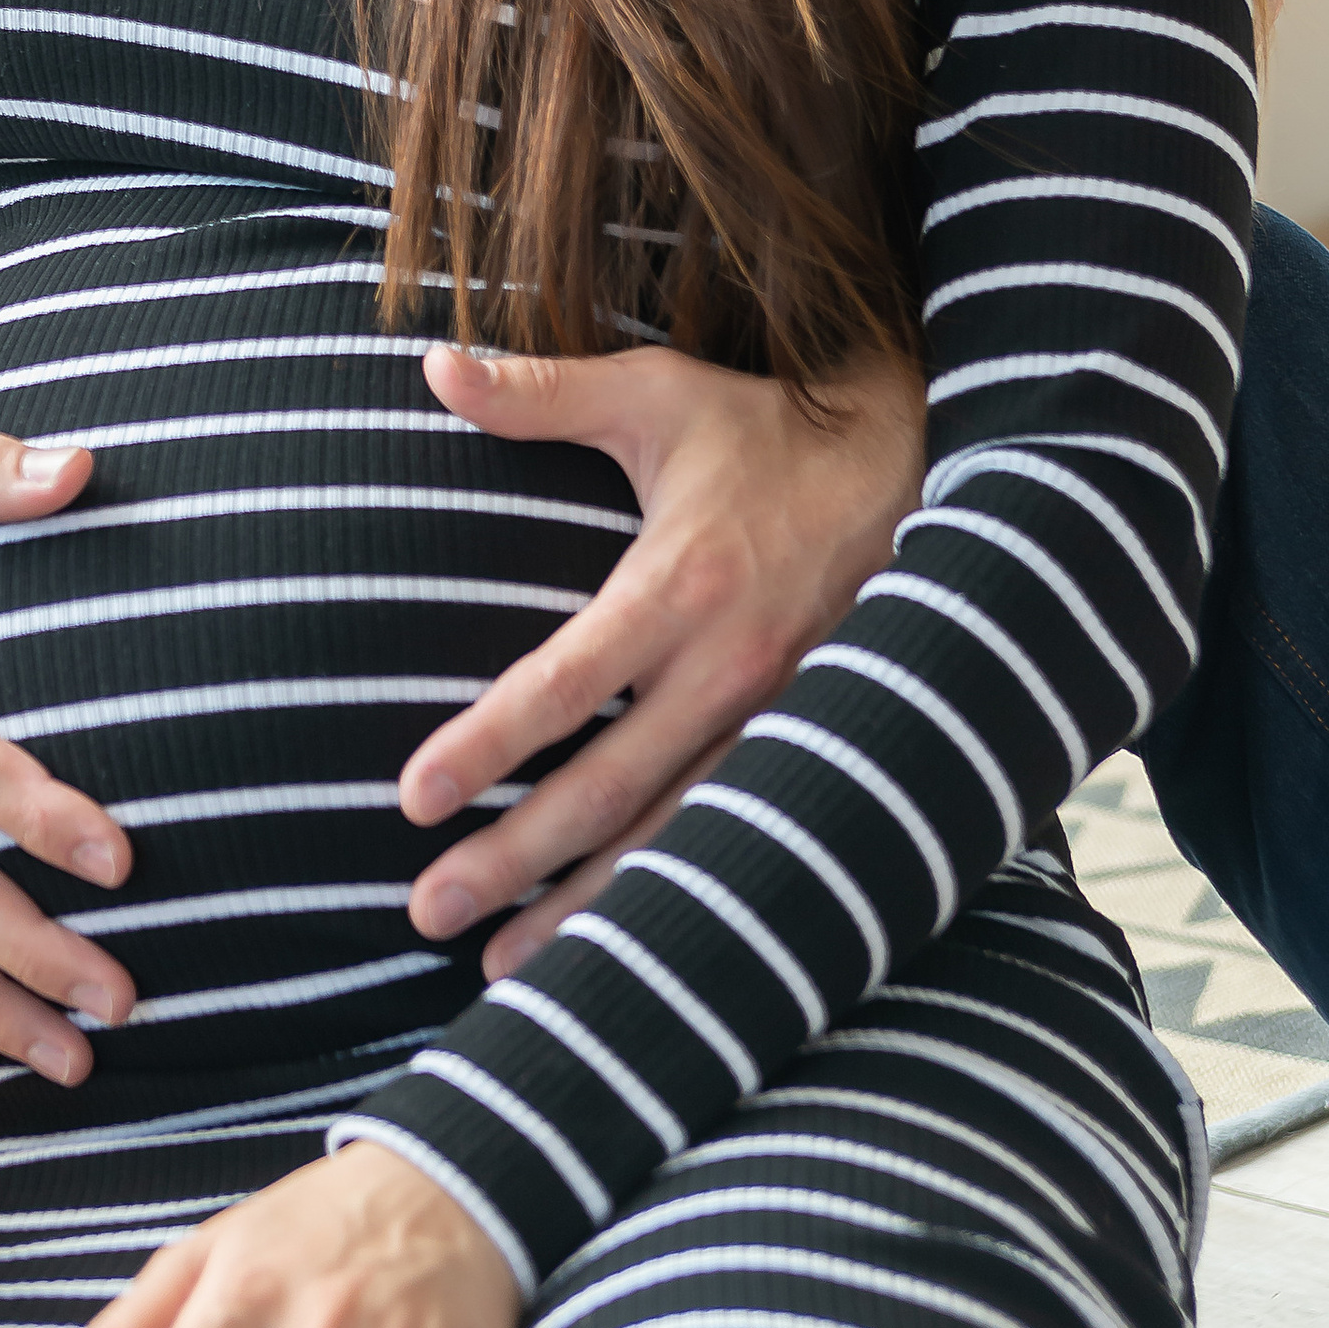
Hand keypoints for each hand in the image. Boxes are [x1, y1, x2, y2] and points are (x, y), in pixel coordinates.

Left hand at [404, 340, 925, 972]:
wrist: (916, 460)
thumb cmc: (762, 428)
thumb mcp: (654, 393)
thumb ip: (540, 394)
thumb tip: (432, 360)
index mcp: (681, 583)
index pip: (565, 682)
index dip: (487, 745)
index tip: (412, 797)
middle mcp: (730, 666)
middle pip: (607, 785)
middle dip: (514, 857)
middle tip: (426, 913)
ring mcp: (779, 717)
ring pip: (673, 833)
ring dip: (587, 903)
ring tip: (502, 967)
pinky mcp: (812, 743)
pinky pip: (734, 834)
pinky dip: (674, 893)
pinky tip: (622, 943)